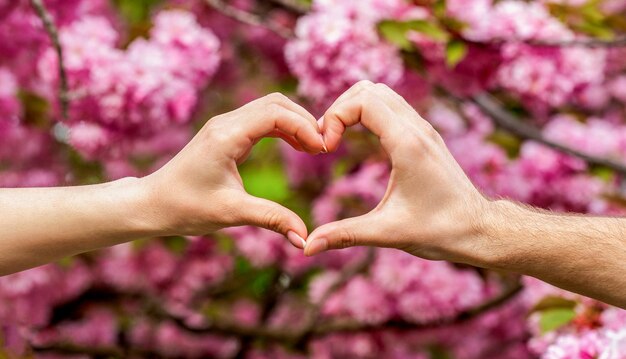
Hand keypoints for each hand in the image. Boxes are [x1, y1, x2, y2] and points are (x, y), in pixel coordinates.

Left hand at [143, 93, 324, 247]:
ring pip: (269, 107)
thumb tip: (304, 238)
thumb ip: (271, 219)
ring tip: (314, 147)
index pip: (275, 114)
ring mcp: (224, 125)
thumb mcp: (231, 213)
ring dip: (295, 122)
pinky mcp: (225, 133)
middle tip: (324, 146)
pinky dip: (283, 128)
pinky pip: (261, 119)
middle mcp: (225, 123)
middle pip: (276, 103)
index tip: (323, 149)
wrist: (153, 204)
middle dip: (304, 120)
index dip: (304, 126)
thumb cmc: (185, 208)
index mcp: (226, 136)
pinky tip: (296, 146)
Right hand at [304, 81, 490, 265]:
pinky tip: (357, 141)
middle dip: (339, 108)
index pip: (363, 101)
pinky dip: (368, 113)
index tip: (326, 148)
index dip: (335, 116)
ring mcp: (423, 129)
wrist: (479, 230)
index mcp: (408, 144)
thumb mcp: (388, 232)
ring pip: (381, 93)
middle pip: (368, 89)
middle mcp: (417, 129)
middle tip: (326, 141)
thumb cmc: (440, 231)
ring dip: (353, 107)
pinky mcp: (425, 136)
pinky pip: (391, 107)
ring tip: (337, 138)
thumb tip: (307, 247)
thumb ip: (345, 235)